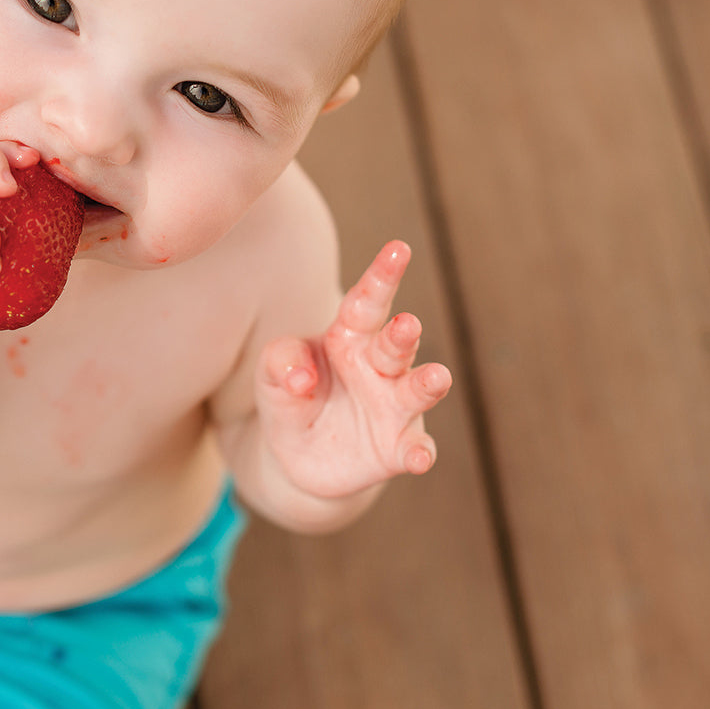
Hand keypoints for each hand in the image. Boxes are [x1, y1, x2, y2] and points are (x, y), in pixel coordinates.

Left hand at [256, 241, 451, 499]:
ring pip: (416, 390)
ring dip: (427, 383)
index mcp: (349, 337)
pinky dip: (419, 452)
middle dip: (403, 333)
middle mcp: (380, 367)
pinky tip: (419, 459)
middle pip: (395, 343)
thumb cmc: (292, 396)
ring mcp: (394, 408)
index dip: (382, 276)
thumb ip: (280, 363)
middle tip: (406, 323)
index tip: (399, 249)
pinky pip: (413, 448)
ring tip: (437, 377)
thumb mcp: (273, 375)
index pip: (366, 302)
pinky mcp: (397, 448)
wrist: (299, 456)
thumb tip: (301, 378)